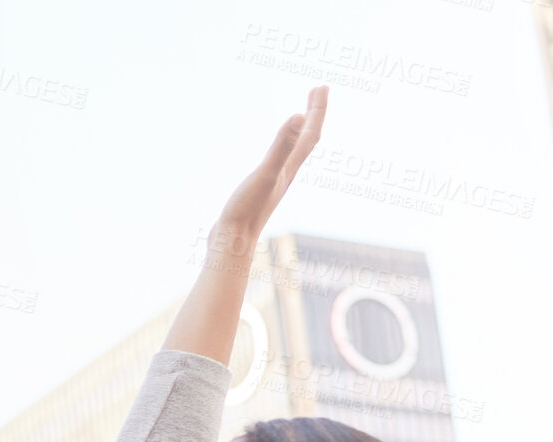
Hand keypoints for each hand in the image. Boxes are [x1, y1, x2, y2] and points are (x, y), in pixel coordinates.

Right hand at [211, 86, 325, 248]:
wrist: (231, 243)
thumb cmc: (246, 210)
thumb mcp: (264, 173)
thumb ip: (281, 146)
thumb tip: (299, 115)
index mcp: (289, 169)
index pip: (310, 134)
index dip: (317, 110)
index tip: (321, 87)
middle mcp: (285, 176)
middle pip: (306, 141)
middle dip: (313, 116)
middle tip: (316, 92)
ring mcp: (273, 184)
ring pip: (293, 153)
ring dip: (299, 133)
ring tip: (300, 119)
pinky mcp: (259, 192)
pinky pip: (277, 164)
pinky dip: (280, 151)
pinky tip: (273, 155)